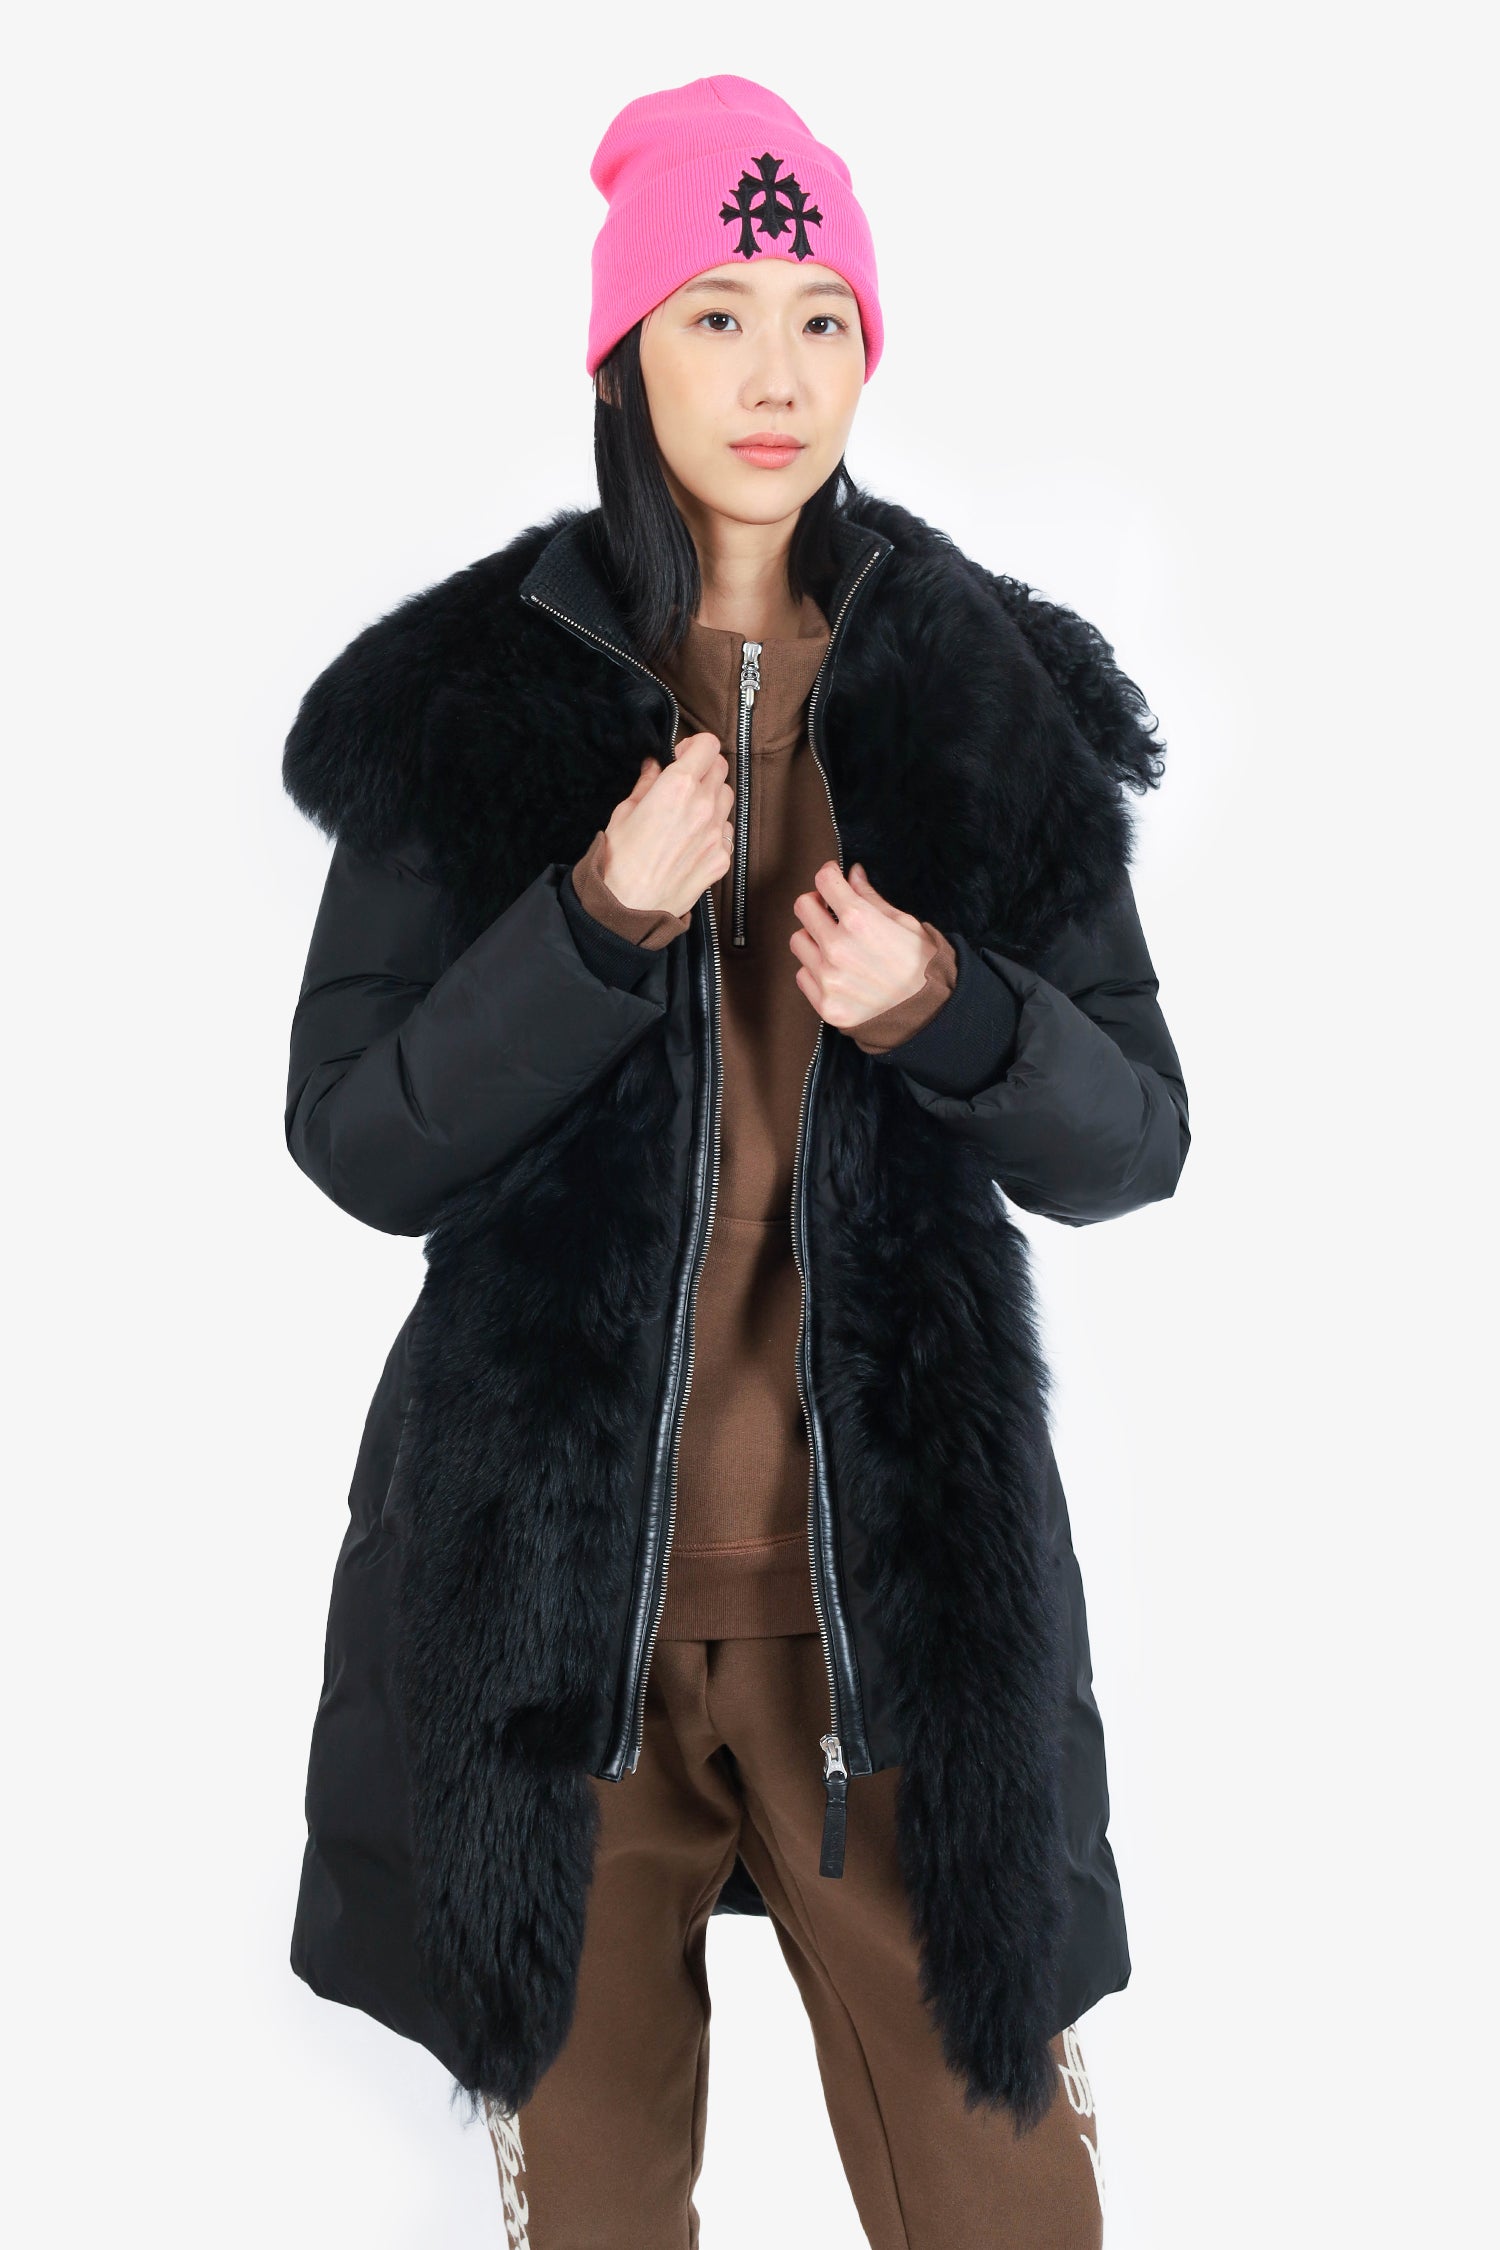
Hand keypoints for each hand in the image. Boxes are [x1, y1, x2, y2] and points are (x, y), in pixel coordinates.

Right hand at [596, 735, 733, 919]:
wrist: (627, 909)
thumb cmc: (618, 862)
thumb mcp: (624, 812)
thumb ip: (646, 783)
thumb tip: (655, 765)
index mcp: (677, 787)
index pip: (708, 746)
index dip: (696, 745)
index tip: (683, 755)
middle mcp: (703, 806)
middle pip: (721, 769)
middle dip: (704, 768)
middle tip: (685, 780)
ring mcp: (716, 834)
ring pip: (727, 798)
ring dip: (712, 796)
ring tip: (689, 811)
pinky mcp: (722, 859)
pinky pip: (726, 831)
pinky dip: (714, 828)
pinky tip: (694, 838)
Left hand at [789, 861, 937, 1028]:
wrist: (931, 1012)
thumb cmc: (922, 964)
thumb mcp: (903, 922)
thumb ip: (869, 896)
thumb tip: (852, 873)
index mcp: (859, 921)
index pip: (823, 881)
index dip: (828, 874)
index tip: (832, 878)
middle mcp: (838, 948)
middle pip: (803, 907)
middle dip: (816, 903)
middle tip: (829, 910)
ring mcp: (829, 978)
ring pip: (799, 941)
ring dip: (813, 938)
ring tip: (836, 946)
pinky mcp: (825, 1004)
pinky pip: (803, 975)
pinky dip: (815, 970)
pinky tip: (837, 972)